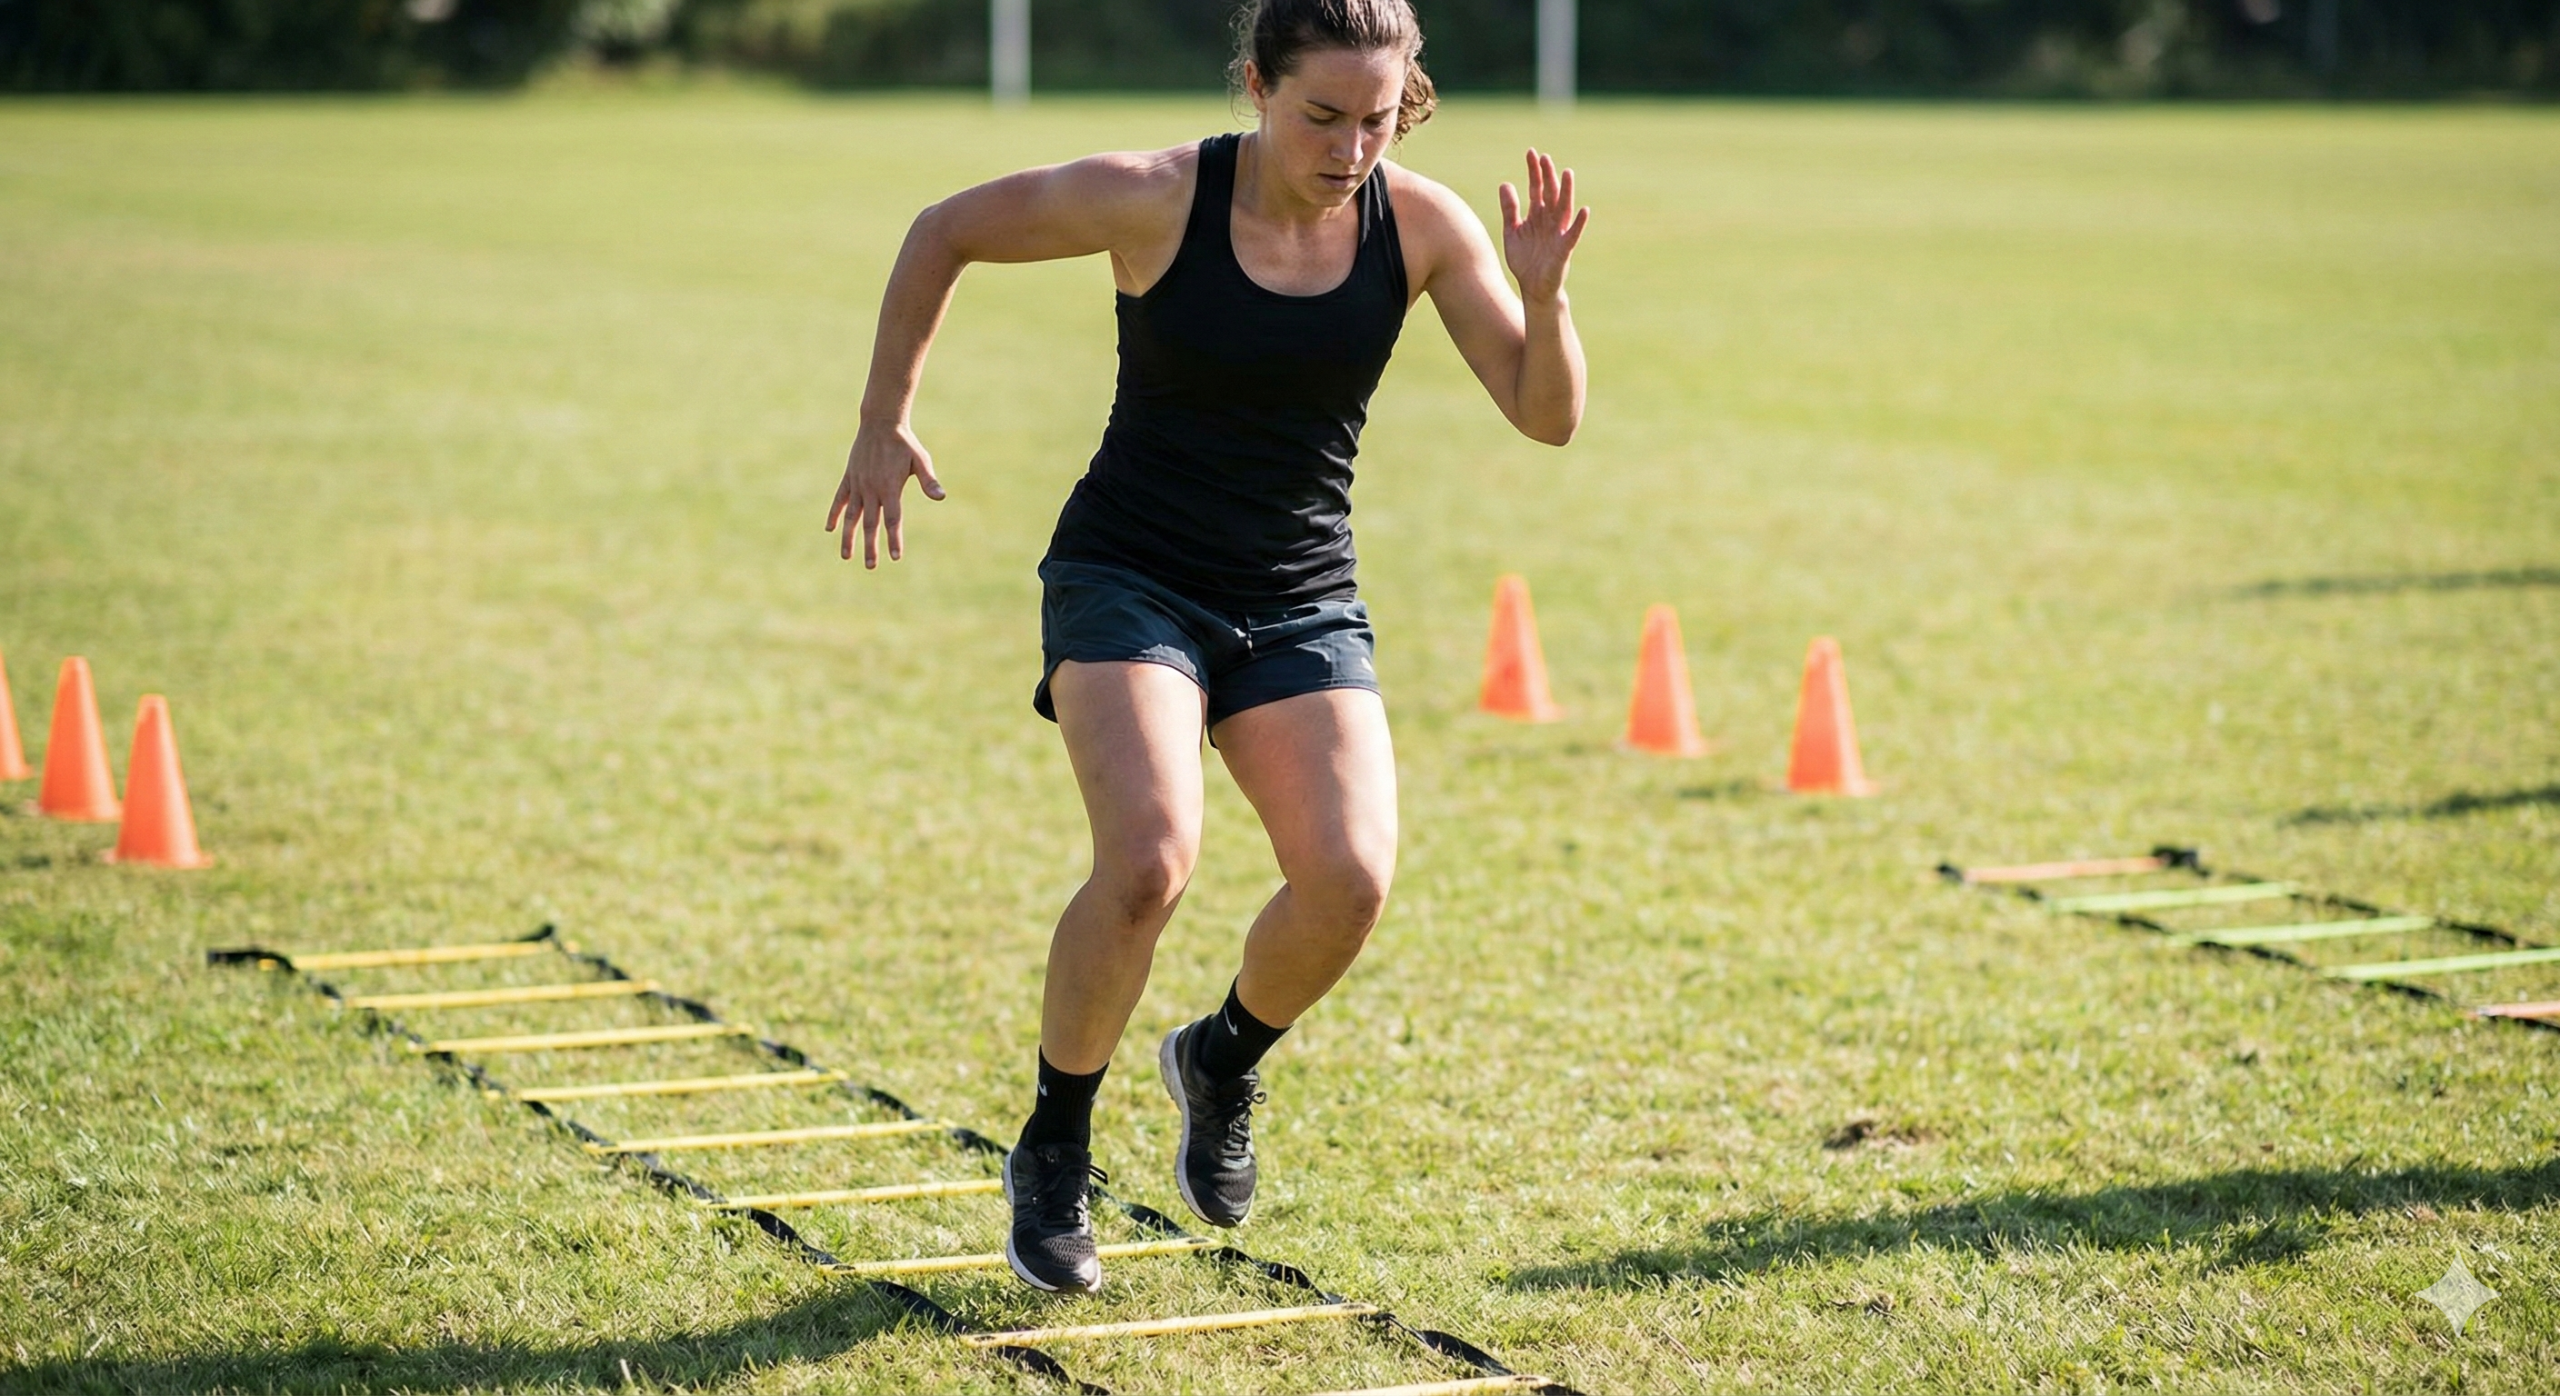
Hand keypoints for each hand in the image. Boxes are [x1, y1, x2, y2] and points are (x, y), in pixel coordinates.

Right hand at [825, 418, 944, 566]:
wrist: (880, 422)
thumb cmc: (905, 443)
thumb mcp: (920, 460)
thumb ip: (928, 480)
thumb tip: (941, 497)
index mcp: (890, 487)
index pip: (893, 519)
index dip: (893, 539)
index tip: (894, 557)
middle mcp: (872, 489)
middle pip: (870, 523)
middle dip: (870, 546)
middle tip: (871, 566)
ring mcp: (858, 483)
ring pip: (851, 515)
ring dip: (848, 537)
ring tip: (846, 556)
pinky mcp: (849, 477)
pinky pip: (839, 499)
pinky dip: (834, 514)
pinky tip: (830, 529)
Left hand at [1497, 148, 1588, 305]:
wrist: (1533, 288)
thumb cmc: (1525, 260)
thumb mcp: (1512, 232)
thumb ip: (1510, 210)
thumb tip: (1505, 183)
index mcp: (1537, 216)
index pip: (1536, 188)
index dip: (1534, 172)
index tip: (1531, 153)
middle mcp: (1549, 221)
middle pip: (1550, 194)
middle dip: (1547, 176)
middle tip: (1544, 157)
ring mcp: (1558, 234)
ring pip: (1563, 209)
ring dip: (1566, 192)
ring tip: (1567, 173)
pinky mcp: (1564, 250)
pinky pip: (1573, 234)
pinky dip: (1578, 223)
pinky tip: (1584, 210)